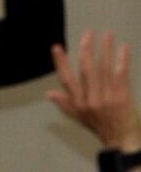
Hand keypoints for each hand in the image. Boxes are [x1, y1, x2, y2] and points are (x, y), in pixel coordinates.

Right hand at [50, 33, 139, 152]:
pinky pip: (120, 73)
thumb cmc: (101, 126)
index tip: (57, 48)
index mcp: (78, 104)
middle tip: (88, 33)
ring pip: (103, 69)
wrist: (120, 138)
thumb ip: (65, 103)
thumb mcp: (79, 117)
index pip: (67, 79)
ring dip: (106, 49)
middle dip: (86, 50)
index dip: (61, 63)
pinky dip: (122, 59)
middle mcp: (90, 100)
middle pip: (86, 70)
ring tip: (107, 35)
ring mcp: (106, 97)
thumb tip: (49, 94)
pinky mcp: (121, 96)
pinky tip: (123, 47)